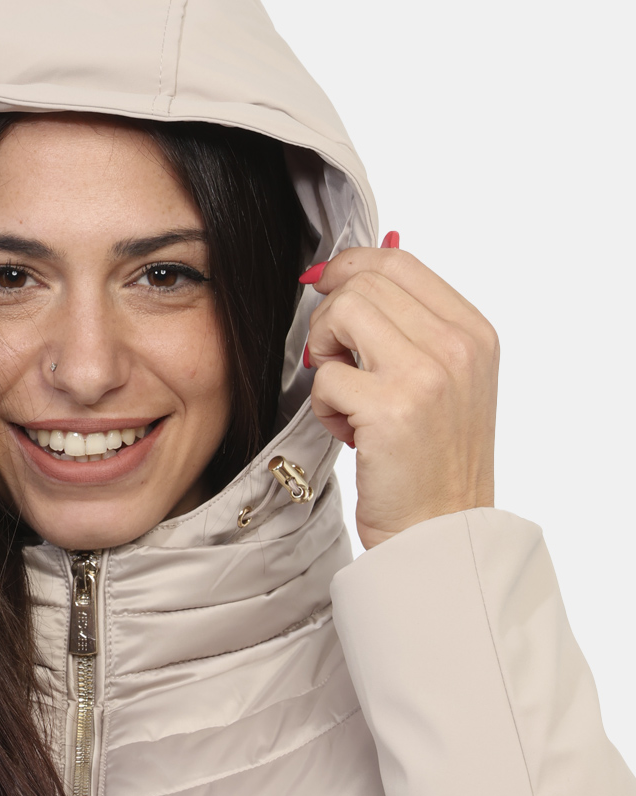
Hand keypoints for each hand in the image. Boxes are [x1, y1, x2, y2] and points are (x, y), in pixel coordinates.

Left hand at [304, 236, 497, 549]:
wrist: (440, 533)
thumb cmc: (433, 463)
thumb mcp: (444, 383)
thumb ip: (409, 329)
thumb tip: (349, 275)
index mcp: (474, 332)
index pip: (398, 262)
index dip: (348, 265)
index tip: (322, 285)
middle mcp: (458, 347)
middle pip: (364, 282)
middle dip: (330, 318)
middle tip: (335, 362)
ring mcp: (427, 375)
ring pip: (343, 313)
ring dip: (326, 353)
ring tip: (344, 395)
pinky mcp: (391, 409)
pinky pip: (326, 375)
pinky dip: (324, 404)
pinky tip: (349, 432)